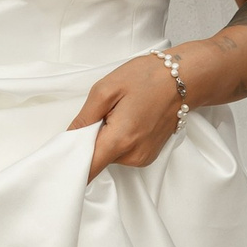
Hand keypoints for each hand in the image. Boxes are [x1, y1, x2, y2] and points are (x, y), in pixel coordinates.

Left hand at [69, 52, 183, 180]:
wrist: (185, 79)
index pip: (87, 169)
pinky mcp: (148, 155)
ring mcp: (143, 157)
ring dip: (106, 137)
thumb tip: (69, 138)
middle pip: (96, 159)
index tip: (61, 157)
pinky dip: (119, 139)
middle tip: (102, 114)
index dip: (71, 164)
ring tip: (121, 113)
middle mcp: (133, 156)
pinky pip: (123, 152)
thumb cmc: (148, 78)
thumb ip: (84, 118)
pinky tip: (130, 119)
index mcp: (120, 140)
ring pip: (109, 155)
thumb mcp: (106, 89)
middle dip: (91, 140)